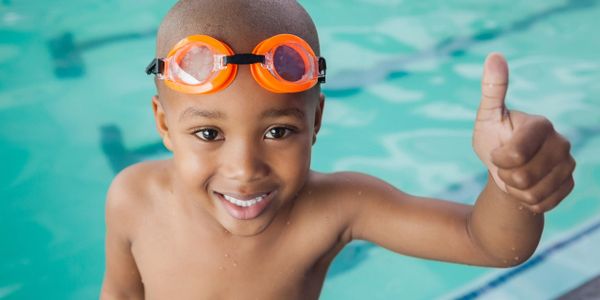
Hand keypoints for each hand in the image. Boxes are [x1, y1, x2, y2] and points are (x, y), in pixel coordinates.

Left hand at [472, 53, 575, 212]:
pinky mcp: (569, 183)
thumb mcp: (487, 116)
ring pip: (533, 192)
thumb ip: (492, 89)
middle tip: (504, 166)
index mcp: (541, 124)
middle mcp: (561, 142)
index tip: (495, 153)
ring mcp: (568, 164)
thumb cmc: (493, 139)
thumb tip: (494, 55)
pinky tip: (525, 188)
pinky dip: (527, 201)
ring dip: (514, 190)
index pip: (516, 153)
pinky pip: (543, 203)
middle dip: (505, 176)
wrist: (505, 170)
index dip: (498, 159)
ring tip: (513, 177)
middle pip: (524, 176)